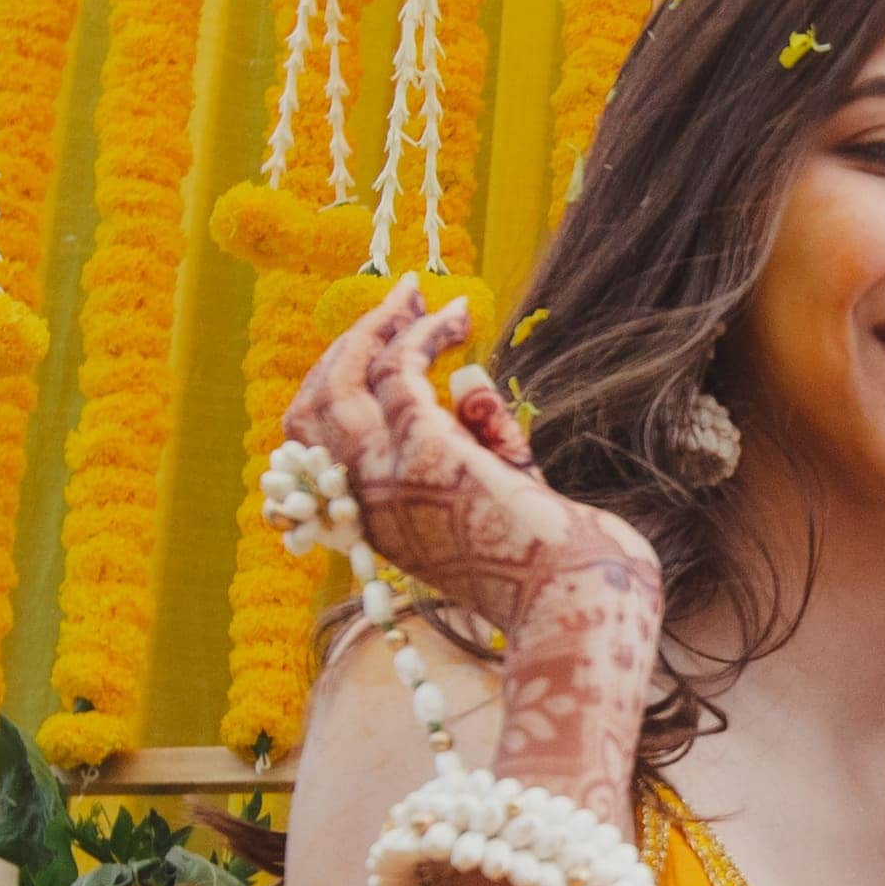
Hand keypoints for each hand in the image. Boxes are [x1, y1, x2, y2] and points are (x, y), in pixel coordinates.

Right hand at [286, 282, 656, 647]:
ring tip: (419, 292)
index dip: (335, 384)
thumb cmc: (548, 556)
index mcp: (369, 521)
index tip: (379, 340)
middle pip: (315, 404)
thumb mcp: (499, 492)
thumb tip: (465, 377)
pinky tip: (459, 317)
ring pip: (344, 379)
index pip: (311, 443)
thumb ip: (479, 437)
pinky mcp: (423, 452)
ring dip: (378, 324)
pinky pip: (400, 369)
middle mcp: (362, 503)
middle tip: (399, 297)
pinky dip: (423, 332)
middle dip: (351, 341)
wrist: (574, 593)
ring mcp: (385, 478)